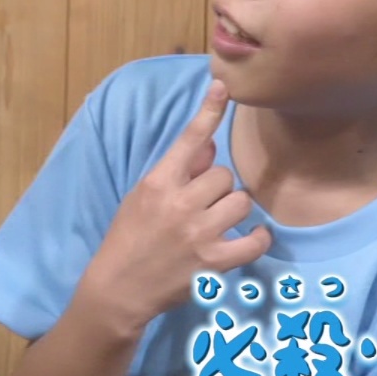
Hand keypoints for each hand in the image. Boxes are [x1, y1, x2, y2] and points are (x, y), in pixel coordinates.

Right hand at [78, 80, 271, 337]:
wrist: (118, 289)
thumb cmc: (128, 237)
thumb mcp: (143, 196)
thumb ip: (178, 170)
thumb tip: (210, 145)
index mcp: (159, 182)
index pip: (190, 138)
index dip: (208, 110)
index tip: (222, 86)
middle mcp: (180, 204)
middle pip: (224, 175)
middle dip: (218, 187)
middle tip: (204, 203)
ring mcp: (198, 234)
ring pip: (241, 202)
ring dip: (234, 210)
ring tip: (219, 222)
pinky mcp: (213, 263)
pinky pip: (254, 241)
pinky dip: (258, 238)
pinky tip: (252, 237)